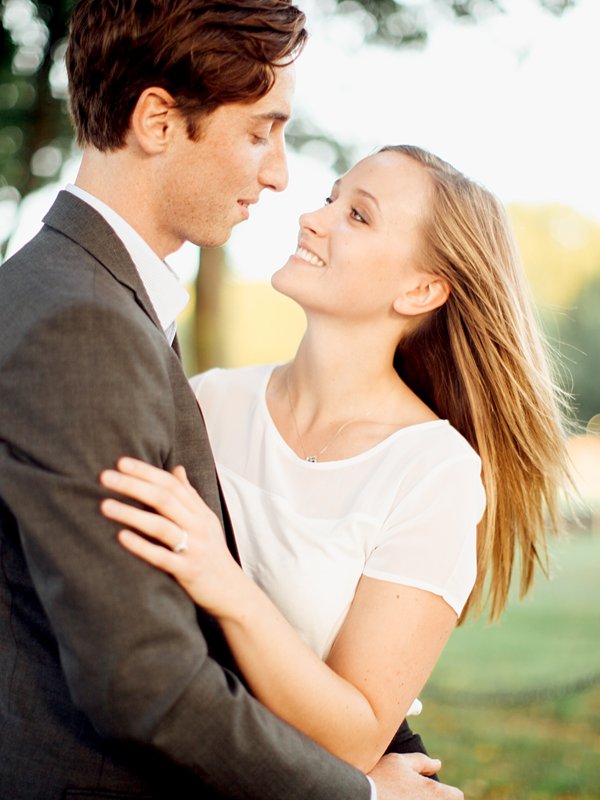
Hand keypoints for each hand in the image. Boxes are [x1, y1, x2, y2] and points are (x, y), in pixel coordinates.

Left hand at [100, 457, 248, 616]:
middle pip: (164, 499)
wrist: (231, 591)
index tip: (121, 461)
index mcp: (199, 512)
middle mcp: (197, 526)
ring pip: (161, 526)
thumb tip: (177, 469)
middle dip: (134, 485)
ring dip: (131, 514)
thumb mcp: (205, 520)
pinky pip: (162, 557)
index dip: (147, 471)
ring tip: (105, 505)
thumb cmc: (211, 553)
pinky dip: (142, 546)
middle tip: (105, 476)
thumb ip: (189, 495)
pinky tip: (121, 537)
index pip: (172, 484)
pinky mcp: (188, 571)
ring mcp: (193, 548)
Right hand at [369, 753, 463, 799]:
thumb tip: (438, 763)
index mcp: (434, 793)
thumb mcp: (399, 762)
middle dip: (436, 799)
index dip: (447, 792)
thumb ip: (421, 762)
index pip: (457, 796)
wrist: (359, 798)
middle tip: (416, 795)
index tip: (433, 791)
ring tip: (406, 798)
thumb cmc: (380, 778)